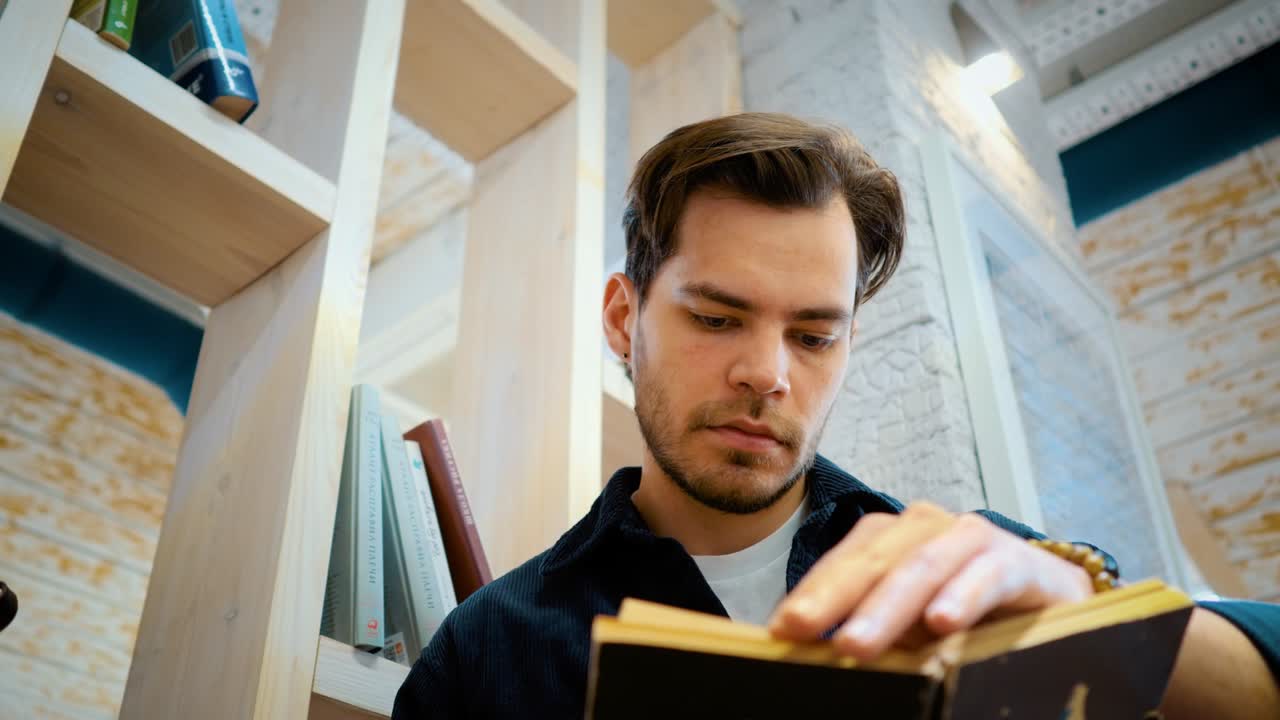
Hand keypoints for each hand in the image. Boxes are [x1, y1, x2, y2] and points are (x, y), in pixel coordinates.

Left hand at [768, 502, 1092, 659]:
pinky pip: (986, 574)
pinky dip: (963, 596)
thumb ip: (867, 631)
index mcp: (891, 541)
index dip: (811, 592)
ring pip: (921, 566)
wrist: (1052, 607)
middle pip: (872, 559)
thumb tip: (807, 653)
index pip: (844, 560)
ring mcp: (971, 538)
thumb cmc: (967, 617)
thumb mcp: (907, 628)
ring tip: (856, 643)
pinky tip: (941, 623)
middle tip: (799, 631)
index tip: (780, 629)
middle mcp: (926, 528)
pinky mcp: (1018, 559)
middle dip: (832, 597)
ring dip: (887, 606)